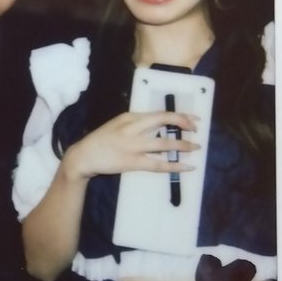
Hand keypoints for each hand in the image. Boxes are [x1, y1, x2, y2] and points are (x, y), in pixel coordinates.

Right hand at [64, 110, 199, 179]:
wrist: (84, 156)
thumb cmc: (102, 140)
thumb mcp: (118, 124)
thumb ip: (137, 123)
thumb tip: (159, 126)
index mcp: (130, 117)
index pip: (160, 113)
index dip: (179, 116)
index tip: (193, 119)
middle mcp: (133, 128)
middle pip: (164, 122)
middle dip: (184, 125)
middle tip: (196, 131)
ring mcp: (133, 146)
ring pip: (164, 145)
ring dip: (182, 146)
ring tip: (196, 148)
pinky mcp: (132, 162)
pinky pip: (158, 165)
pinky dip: (174, 166)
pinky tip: (187, 167)